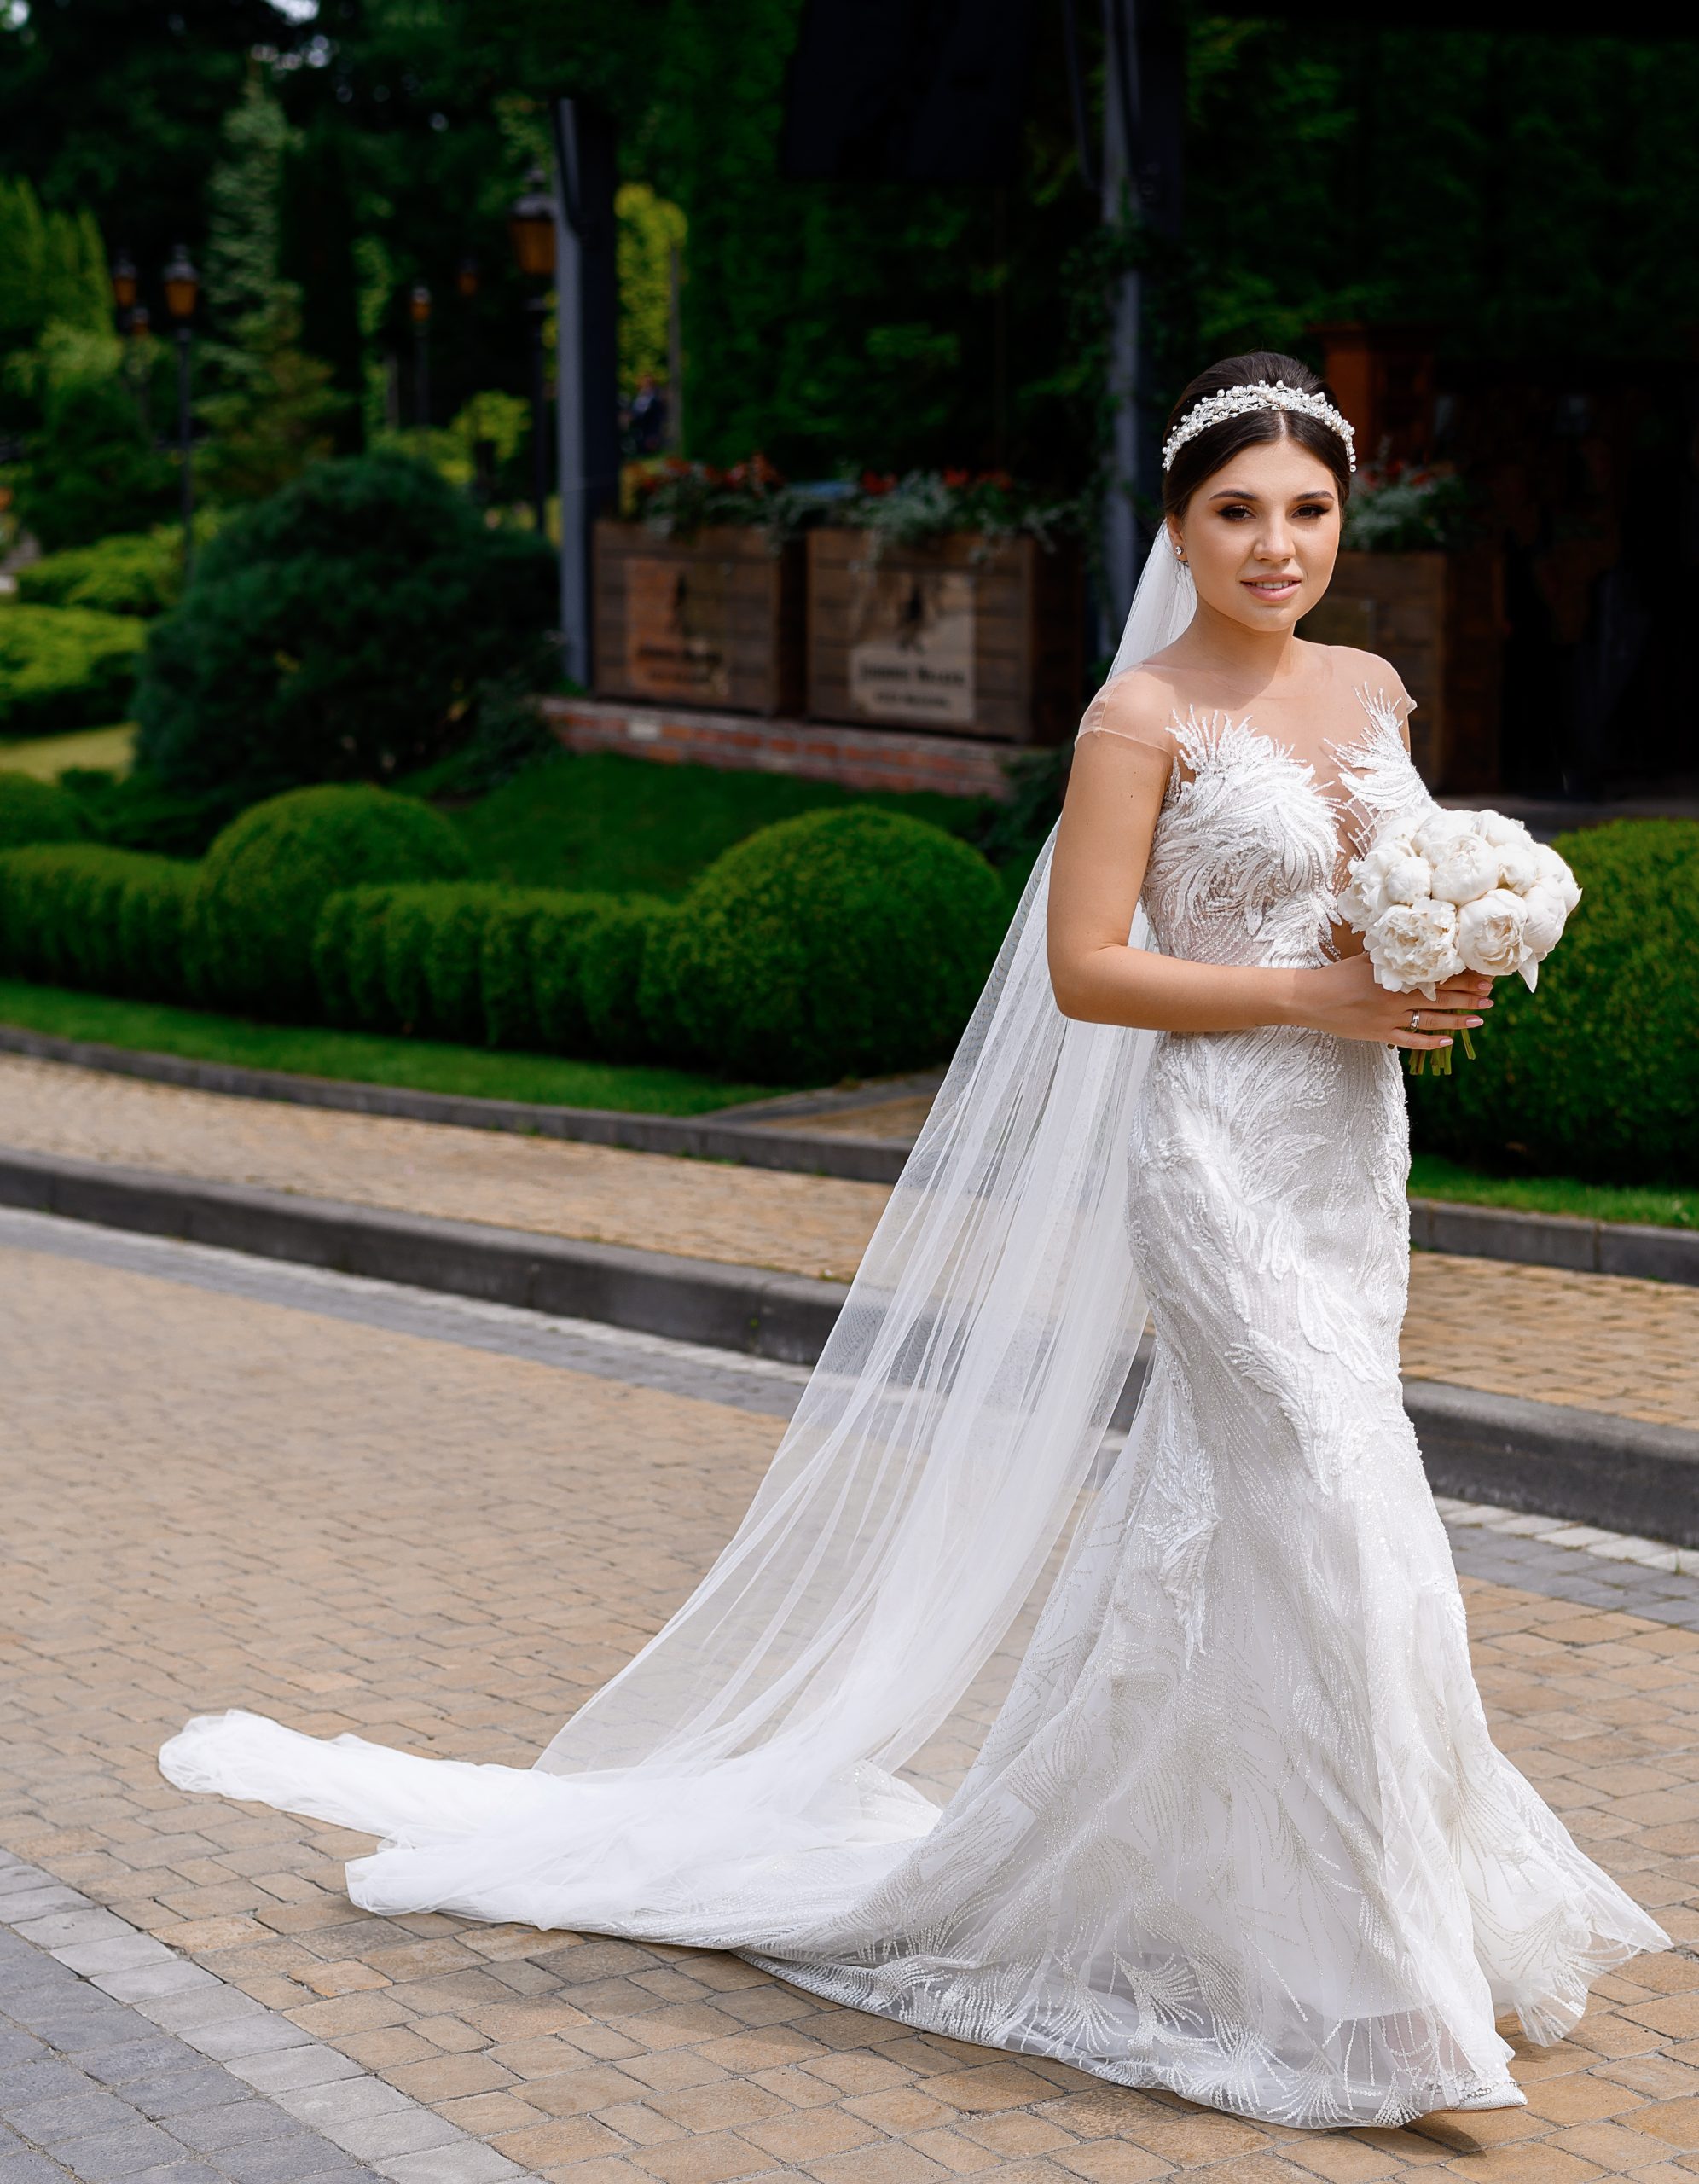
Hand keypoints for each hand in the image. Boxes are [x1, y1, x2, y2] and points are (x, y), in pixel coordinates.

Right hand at [1287, 953, 1493, 1050]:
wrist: (1311, 999)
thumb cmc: (1336, 975)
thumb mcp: (1366, 959)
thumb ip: (1392, 957)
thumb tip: (1416, 944)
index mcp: (1395, 977)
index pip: (1437, 977)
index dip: (1462, 979)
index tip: (1483, 978)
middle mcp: (1396, 999)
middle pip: (1441, 999)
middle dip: (1468, 999)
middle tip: (1489, 998)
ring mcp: (1389, 1019)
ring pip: (1431, 1021)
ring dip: (1458, 1021)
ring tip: (1479, 1019)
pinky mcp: (1379, 1035)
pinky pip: (1411, 1041)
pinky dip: (1430, 1042)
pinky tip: (1448, 1042)